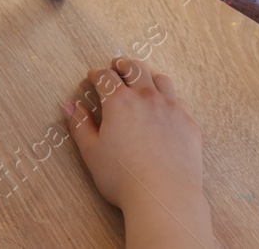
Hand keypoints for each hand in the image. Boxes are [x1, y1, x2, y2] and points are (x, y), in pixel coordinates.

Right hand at [65, 58, 206, 217]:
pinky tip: (166, 102)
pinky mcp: (188, 122)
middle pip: (135, 69)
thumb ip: (80, 126)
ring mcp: (171, 108)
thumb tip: (70, 107)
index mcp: (120, 102)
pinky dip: (169, 95)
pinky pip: (179, 99)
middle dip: (123, 65)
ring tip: (143, 78)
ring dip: (148, 75)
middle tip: (117, 65)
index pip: (106, 78)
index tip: (93, 76)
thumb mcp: (92, 153)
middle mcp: (146, 98)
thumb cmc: (123, 178)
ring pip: (160, 79)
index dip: (97, 75)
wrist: (164, 195)